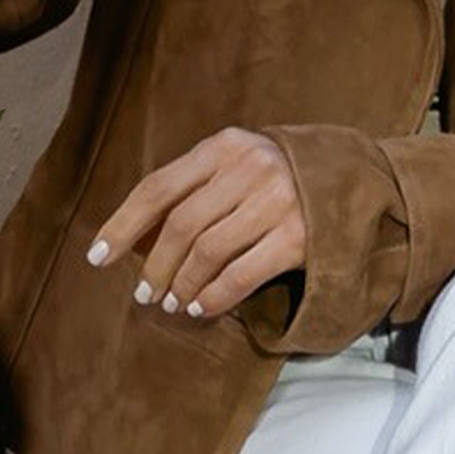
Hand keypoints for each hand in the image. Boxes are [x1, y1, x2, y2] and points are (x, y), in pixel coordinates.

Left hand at [89, 127, 306, 322]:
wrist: (357, 177)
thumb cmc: (281, 176)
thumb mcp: (238, 164)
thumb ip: (196, 188)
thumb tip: (136, 239)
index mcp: (224, 146)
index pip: (159, 187)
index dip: (123, 225)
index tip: (97, 256)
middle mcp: (249, 168)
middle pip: (180, 225)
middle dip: (154, 265)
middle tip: (145, 292)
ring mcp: (277, 202)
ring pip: (207, 252)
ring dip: (182, 285)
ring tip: (173, 302)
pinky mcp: (299, 238)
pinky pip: (240, 275)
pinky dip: (213, 296)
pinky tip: (202, 307)